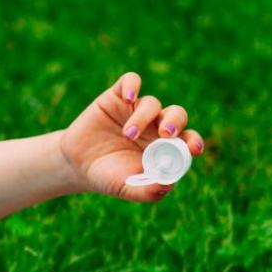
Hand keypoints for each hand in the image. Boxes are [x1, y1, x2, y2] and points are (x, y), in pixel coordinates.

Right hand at [58, 70, 206, 202]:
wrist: (77, 164)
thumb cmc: (108, 177)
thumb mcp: (127, 188)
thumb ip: (148, 191)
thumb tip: (168, 185)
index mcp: (164, 147)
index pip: (187, 139)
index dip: (193, 141)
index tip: (193, 149)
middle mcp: (154, 126)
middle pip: (176, 115)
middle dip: (175, 122)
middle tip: (165, 134)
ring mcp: (136, 110)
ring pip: (152, 103)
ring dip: (143, 117)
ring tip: (127, 134)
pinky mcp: (117, 97)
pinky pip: (131, 80)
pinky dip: (132, 85)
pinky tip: (128, 96)